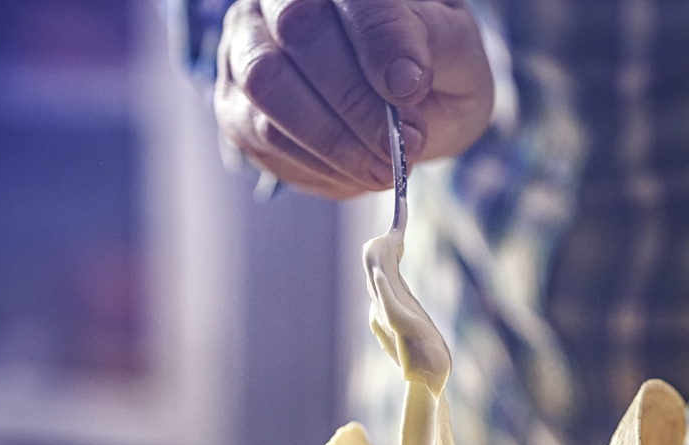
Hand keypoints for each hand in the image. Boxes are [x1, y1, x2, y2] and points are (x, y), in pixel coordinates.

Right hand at [214, 0, 493, 198]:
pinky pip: (260, 136)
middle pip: (298, 30)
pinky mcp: (234, 104)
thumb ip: (433, 47)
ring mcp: (245, 47)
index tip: (409, 89)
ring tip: (383, 168)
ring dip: (332, 140)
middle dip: (355, 101)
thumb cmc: (427, 65)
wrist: (399, 105)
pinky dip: (314, 164)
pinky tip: (353, 170)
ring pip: (268, 86)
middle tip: (404, 145)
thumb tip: (400, 81)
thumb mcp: (454, 48)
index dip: (379, 39)